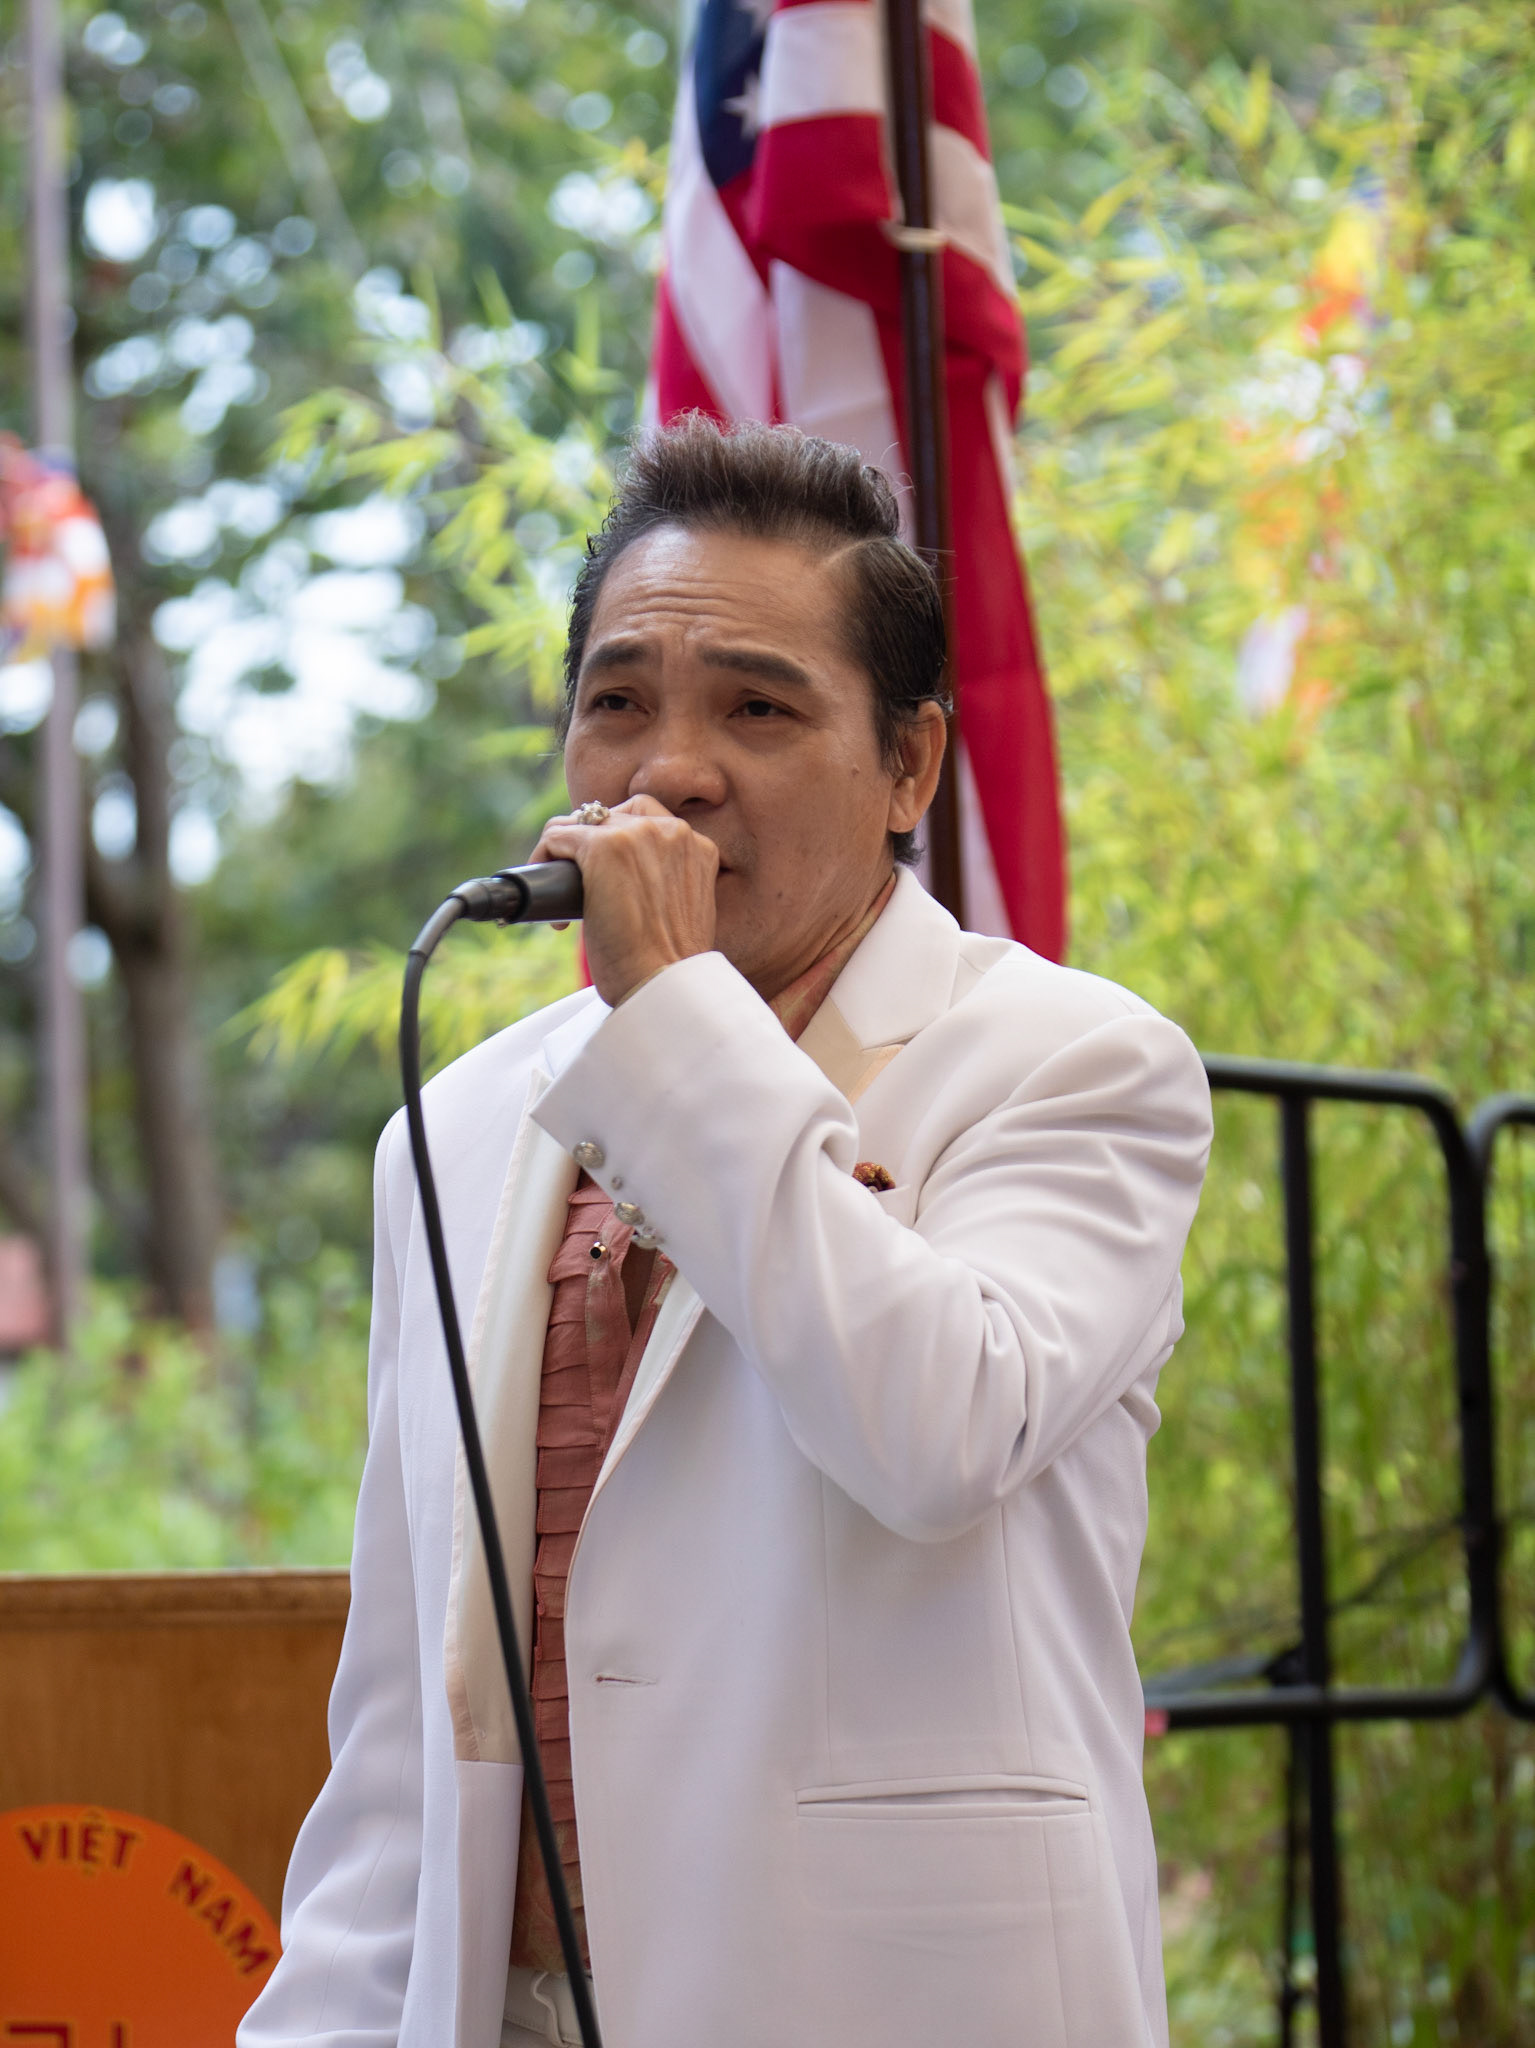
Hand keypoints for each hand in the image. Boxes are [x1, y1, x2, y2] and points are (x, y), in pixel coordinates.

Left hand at [533, 796, 719, 1006]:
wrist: (664, 984)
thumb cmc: (670, 964)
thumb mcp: (682, 912)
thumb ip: (668, 884)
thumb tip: (630, 886)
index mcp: (697, 846)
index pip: (646, 821)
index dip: (618, 845)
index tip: (609, 882)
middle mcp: (672, 830)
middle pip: (611, 816)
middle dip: (590, 849)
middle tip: (583, 891)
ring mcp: (637, 835)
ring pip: (581, 822)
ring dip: (565, 854)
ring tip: (561, 898)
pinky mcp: (603, 847)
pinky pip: (557, 836)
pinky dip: (543, 860)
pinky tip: (549, 901)